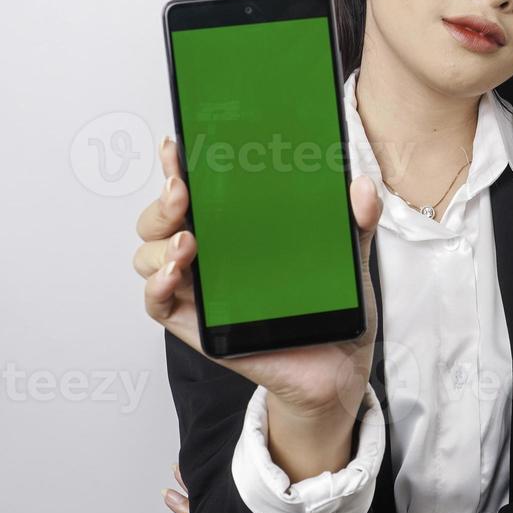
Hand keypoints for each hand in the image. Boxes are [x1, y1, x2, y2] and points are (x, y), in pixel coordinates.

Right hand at [135, 135, 382, 421]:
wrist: (337, 367)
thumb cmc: (331, 308)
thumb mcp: (349, 256)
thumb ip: (356, 220)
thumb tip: (362, 187)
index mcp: (235, 228)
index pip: (194, 188)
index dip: (177, 163)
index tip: (178, 145)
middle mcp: (208, 254)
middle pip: (159, 218)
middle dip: (162, 200)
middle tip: (182, 190)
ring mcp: (197, 289)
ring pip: (149, 255)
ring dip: (160, 243)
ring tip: (189, 241)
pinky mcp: (195, 324)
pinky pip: (157, 302)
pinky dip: (156, 286)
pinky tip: (173, 275)